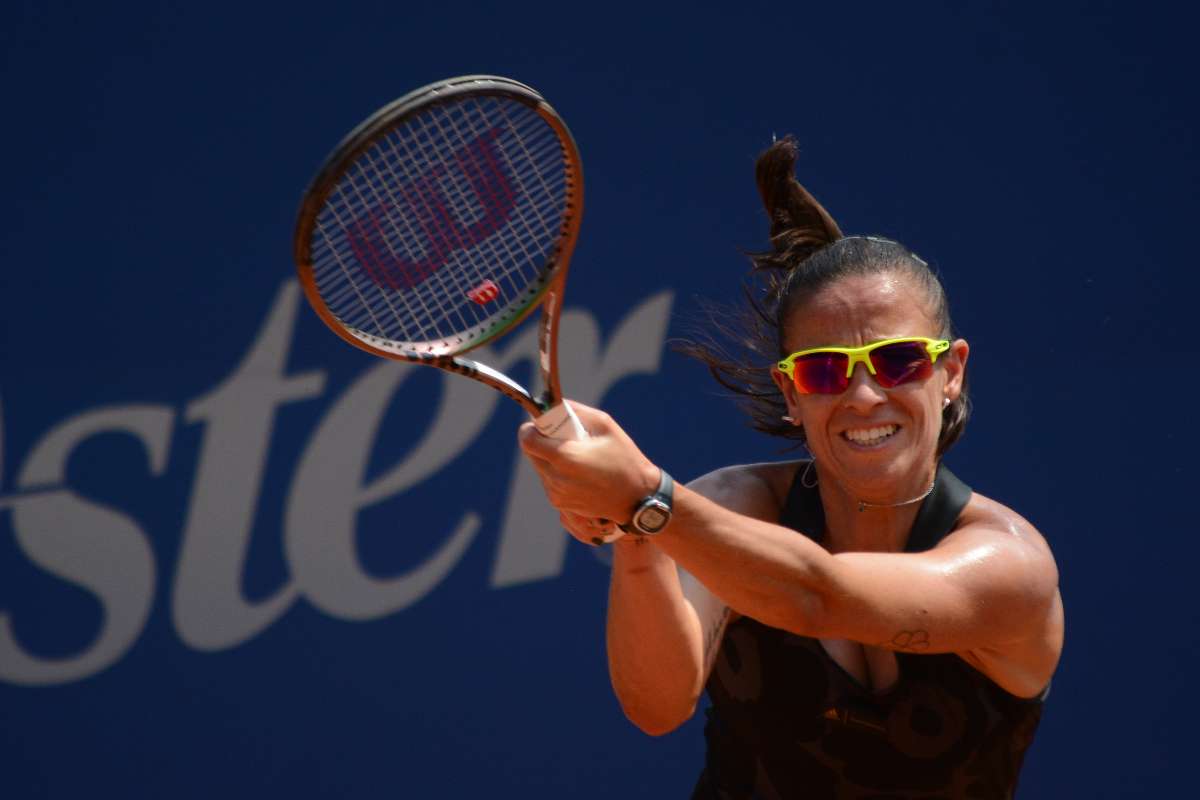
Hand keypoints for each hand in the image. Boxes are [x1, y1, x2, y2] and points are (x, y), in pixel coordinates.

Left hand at [518, 402, 659, 543]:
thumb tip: (555, 405)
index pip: (527, 439)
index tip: (544, 424)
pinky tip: (580, 472)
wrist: (638, 498)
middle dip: (542, 441)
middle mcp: (556, 478)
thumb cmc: (625, 459)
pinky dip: (558, 473)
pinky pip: (549, 481)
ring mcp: (557, 494)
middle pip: (531, 453)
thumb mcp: (605, 425)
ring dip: (550, 458)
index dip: (532, 428)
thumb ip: (576, 411)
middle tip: (564, 438)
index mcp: (565, 457)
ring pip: (540, 468)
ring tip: (577, 456)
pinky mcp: (561, 504)